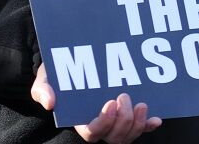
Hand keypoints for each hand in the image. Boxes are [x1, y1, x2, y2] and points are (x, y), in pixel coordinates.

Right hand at [31, 64, 161, 142]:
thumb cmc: (57, 74)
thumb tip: (50, 103)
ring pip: (128, 134)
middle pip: (114, 137)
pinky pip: (140, 127)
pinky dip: (148, 125)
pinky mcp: (127, 114)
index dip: (104, 122)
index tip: (111, 103)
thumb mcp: (44, 79)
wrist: (71, 63)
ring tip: (142, 105)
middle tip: (125, 96)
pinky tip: (156, 118)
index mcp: (80, 121)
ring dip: (137, 123)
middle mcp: (99, 125)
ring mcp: (115, 121)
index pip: (93, 132)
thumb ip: (42, 90)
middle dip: (123, 121)